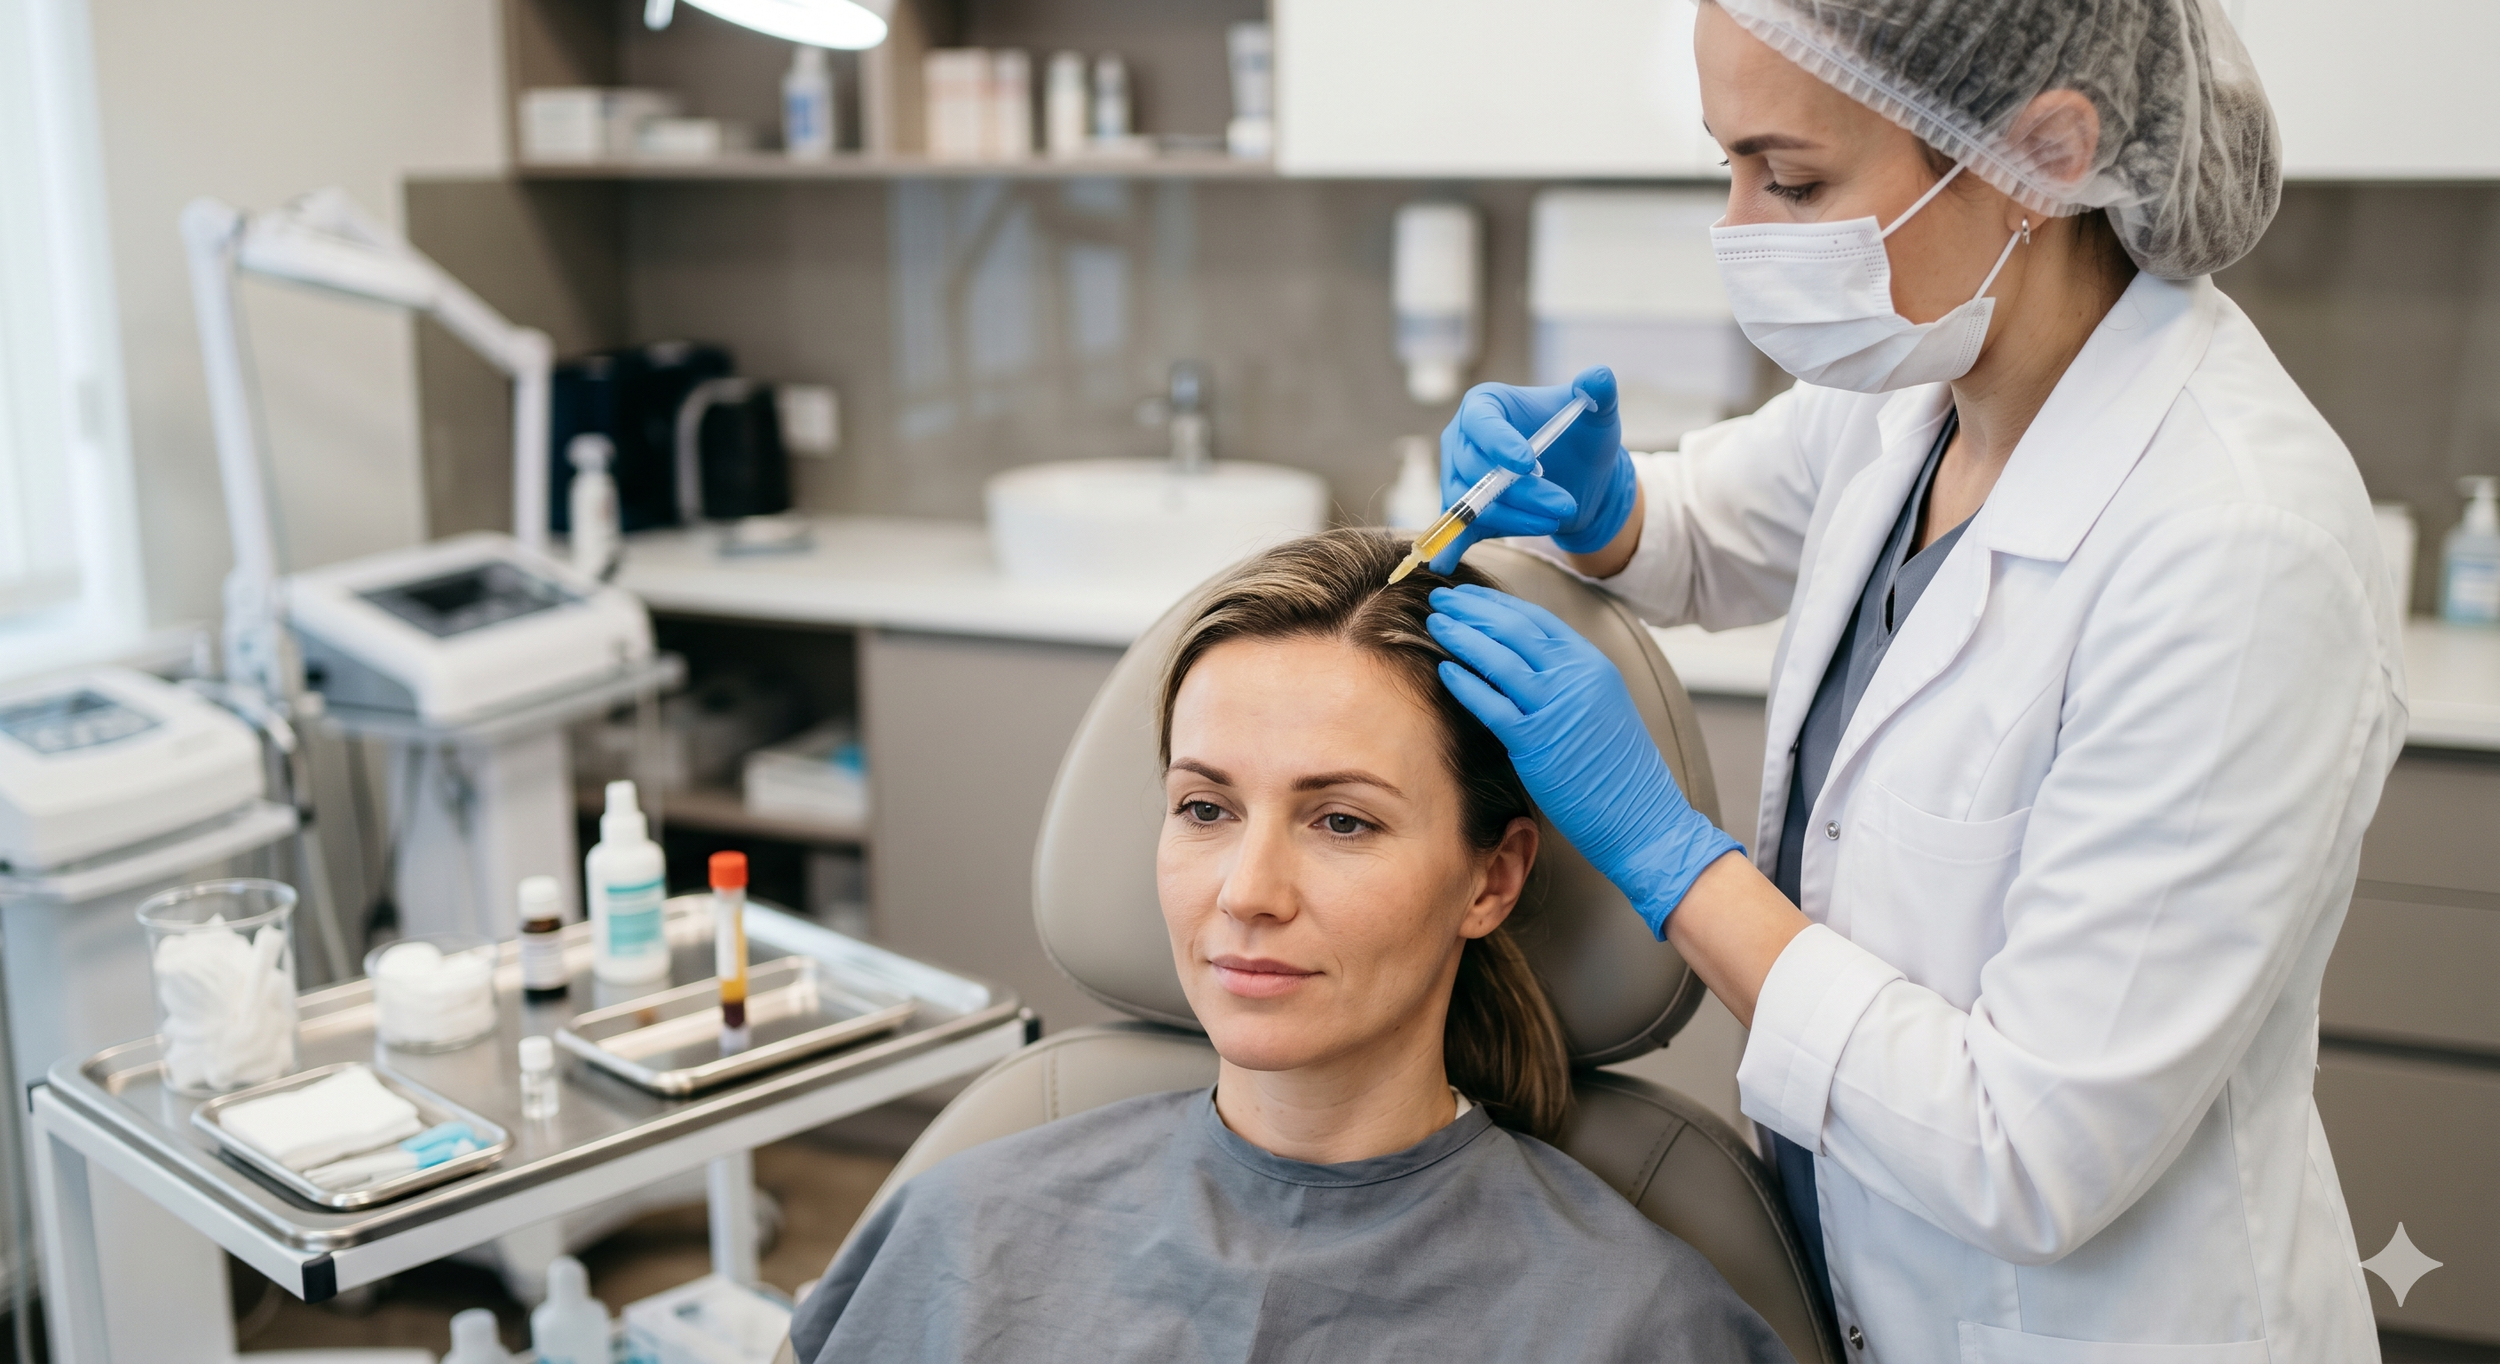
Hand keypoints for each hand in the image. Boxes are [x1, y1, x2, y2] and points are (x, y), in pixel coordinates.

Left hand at [1428, 584, 1743, 936]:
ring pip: (1499, 658)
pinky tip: (1444, 669)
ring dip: (1462, 636)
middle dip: (1472, 609)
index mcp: (1593, 664)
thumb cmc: (1618, 768)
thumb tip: (1523, 661)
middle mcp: (1576, 677)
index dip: (1496, 603)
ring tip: (1435, 623)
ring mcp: (1556, 708)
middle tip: (1441, 598)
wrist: (1642, 816)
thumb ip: (1567, 679)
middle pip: (1513, 629)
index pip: (1536, 619)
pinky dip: (1466, 683)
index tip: (1468, 595)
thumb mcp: (1600, 705)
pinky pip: (1492, 704)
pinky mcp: (1536, 742)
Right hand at [1431, 366, 1635, 571]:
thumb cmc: (1581, 437)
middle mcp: (1462, 440)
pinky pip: (1457, 529)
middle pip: (1477, 469)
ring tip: (1556, 520)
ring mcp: (1458, 477)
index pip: (1482, 422)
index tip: (1529, 463)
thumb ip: (1599, 392)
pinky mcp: (1463, 511)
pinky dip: (1452, 545)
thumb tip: (1599, 376)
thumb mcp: (1597, 414)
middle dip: (1521, 491)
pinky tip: (1446, 563)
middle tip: (1564, 504)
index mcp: (1486, 406)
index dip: (1500, 443)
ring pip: (1472, 504)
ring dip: (1515, 518)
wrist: (1578, 478)